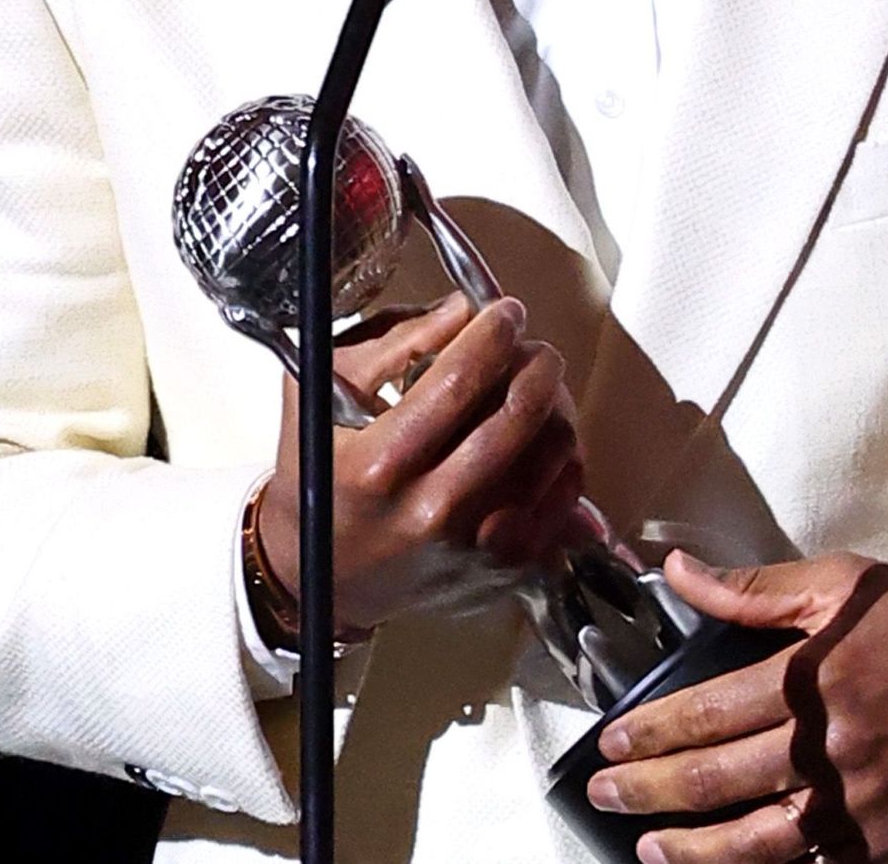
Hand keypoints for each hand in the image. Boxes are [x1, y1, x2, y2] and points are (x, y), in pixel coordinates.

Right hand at [253, 293, 589, 634]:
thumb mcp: (320, 397)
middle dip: (537, 362)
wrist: (324, 578)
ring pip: (554, 448)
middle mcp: (432, 509)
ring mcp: (475, 544)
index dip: (493, 333)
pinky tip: (538, 440)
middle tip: (529, 347)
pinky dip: (562, 454)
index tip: (506, 312)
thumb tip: (460, 309)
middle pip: (520, 413)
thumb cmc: (321, 481)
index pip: (458, 381)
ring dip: (554, 403)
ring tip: (534, 390)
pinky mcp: (508, 569)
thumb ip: (390, 343)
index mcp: (379, 464)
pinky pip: (567, 492)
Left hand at [586, 551, 887, 861]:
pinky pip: (812, 861)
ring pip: (756, 839)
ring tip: (651, 848)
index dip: (652, 734)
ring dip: (693, 849)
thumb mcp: (842, 583)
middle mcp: (827, 743)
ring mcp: (856, 798)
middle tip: (606, 793)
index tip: (611, 743)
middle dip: (649, 790)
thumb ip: (753, 588)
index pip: (708, 713)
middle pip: (717, 779)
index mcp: (811, 677)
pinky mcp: (884, 836)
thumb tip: (676, 571)